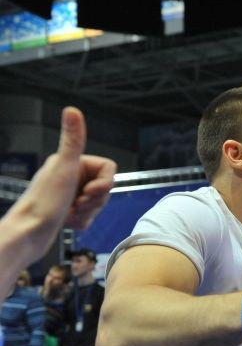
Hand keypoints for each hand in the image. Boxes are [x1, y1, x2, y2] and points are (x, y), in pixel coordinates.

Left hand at [12, 107, 115, 245]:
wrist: (28, 235)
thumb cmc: (43, 203)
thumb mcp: (63, 168)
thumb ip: (72, 140)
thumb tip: (72, 111)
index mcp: (71, 162)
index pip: (108, 169)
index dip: (104, 184)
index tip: (88, 191)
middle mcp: (70, 176)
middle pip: (105, 188)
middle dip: (95, 201)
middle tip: (76, 203)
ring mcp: (70, 194)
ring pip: (99, 204)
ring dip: (88, 212)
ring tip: (69, 213)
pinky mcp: (68, 211)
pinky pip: (89, 217)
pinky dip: (82, 222)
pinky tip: (66, 221)